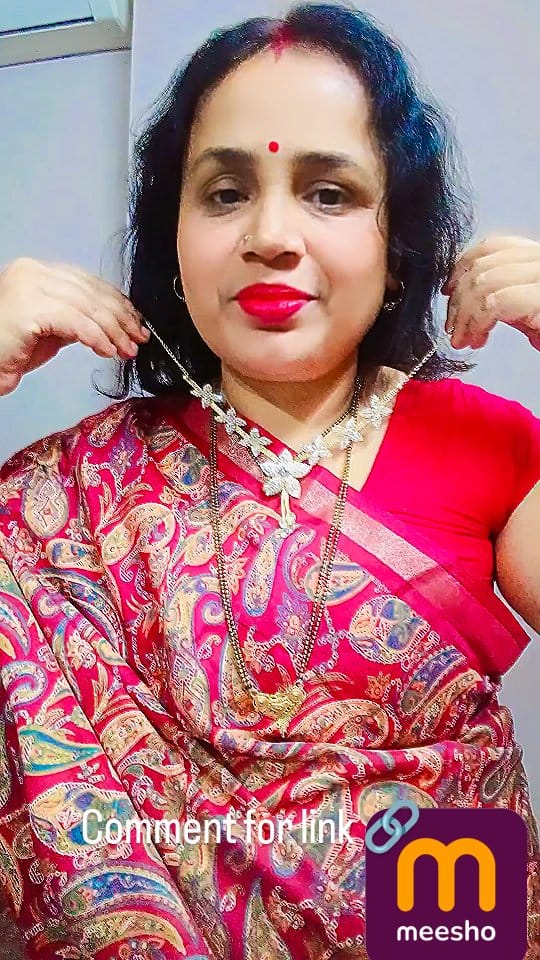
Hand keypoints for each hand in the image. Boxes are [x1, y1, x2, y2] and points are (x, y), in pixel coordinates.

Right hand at [0, 257, 150, 396]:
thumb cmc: (10, 349)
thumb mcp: (53, 328)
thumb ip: (78, 318)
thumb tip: (113, 324)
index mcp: (38, 271)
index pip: (89, 282)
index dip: (118, 302)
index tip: (136, 322)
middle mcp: (33, 272)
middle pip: (91, 291)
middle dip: (121, 318)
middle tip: (138, 338)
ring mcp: (30, 287)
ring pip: (88, 306)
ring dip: (113, 331)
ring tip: (126, 350)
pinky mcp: (29, 309)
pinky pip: (75, 322)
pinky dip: (96, 337)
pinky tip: (107, 350)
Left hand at [442, 235, 539, 350]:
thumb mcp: (525, 310)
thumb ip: (500, 295)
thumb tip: (463, 297)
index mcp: (537, 256)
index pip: (491, 246)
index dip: (462, 267)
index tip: (448, 292)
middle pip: (482, 265)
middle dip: (458, 299)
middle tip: (453, 329)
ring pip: (483, 283)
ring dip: (464, 316)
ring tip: (463, 339)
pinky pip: (494, 303)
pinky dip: (477, 323)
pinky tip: (478, 339)